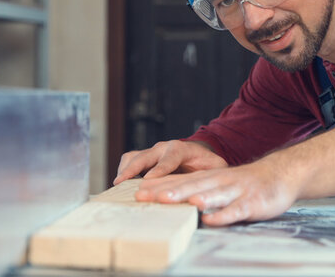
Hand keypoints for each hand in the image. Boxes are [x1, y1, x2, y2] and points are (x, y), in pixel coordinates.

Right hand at [113, 140, 227, 185]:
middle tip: (121, 184)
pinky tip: (120, 187)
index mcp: (181, 149)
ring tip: (117, 187)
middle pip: (144, 157)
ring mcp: (152, 152)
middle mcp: (163, 148)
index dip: (159, 169)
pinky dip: (123, 171)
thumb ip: (216, 173)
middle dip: (132, 170)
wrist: (198, 153)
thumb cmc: (207, 162)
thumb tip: (217, 186)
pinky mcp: (144, 157)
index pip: (168, 159)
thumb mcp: (216, 166)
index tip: (150, 179)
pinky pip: (129, 160)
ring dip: (124, 170)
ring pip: (133, 157)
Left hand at [135, 161, 299, 225]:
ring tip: (174, 202)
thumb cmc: (246, 182)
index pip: (180, 180)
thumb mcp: (219, 181)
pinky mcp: (252, 203)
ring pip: (212, 194)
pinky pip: (236, 210)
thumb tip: (168, 195)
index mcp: (210, 178)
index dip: (159, 185)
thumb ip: (198, 187)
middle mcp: (220, 181)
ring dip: (194, 198)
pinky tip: (211, 220)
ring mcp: (236, 191)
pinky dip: (223, 215)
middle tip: (146, 196)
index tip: (137, 193)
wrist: (281, 173)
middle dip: (169, 191)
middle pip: (191, 186)